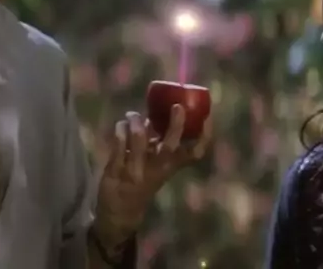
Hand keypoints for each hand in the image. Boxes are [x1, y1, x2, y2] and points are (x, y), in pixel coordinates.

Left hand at [94, 105, 211, 243]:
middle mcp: (155, 171)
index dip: (203, 137)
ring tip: (133, 115)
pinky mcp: (115, 171)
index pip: (193, 155)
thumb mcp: (157, 169)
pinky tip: (121, 125)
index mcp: (170, 169)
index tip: (207, 118)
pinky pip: (118, 145)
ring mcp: (134, 172)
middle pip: (169, 147)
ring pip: (139, 140)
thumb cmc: (141, 184)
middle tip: (177, 107)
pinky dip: (120, 130)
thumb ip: (158, 147)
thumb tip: (159, 117)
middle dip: (176, 125)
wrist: (119, 215)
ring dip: (137, 121)